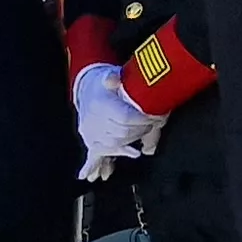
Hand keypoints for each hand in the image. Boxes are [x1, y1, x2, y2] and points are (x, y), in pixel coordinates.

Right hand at [72, 63, 162, 181]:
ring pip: (114, 145)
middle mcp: (92, 120)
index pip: (125, 117)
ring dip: (131, 143)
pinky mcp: (90, 141)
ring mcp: (90, 133)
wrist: (86, 90)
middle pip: (122, 133)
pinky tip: (114, 166)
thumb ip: (113, 78)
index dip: (143, 120)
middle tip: (153, 126)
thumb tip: (112, 79)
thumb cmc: (102, 85)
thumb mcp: (109, 75)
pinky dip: (108, 160)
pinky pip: (98, 155)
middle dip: (141, 131)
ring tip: (142, 137)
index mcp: (99, 104)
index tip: (155, 118)